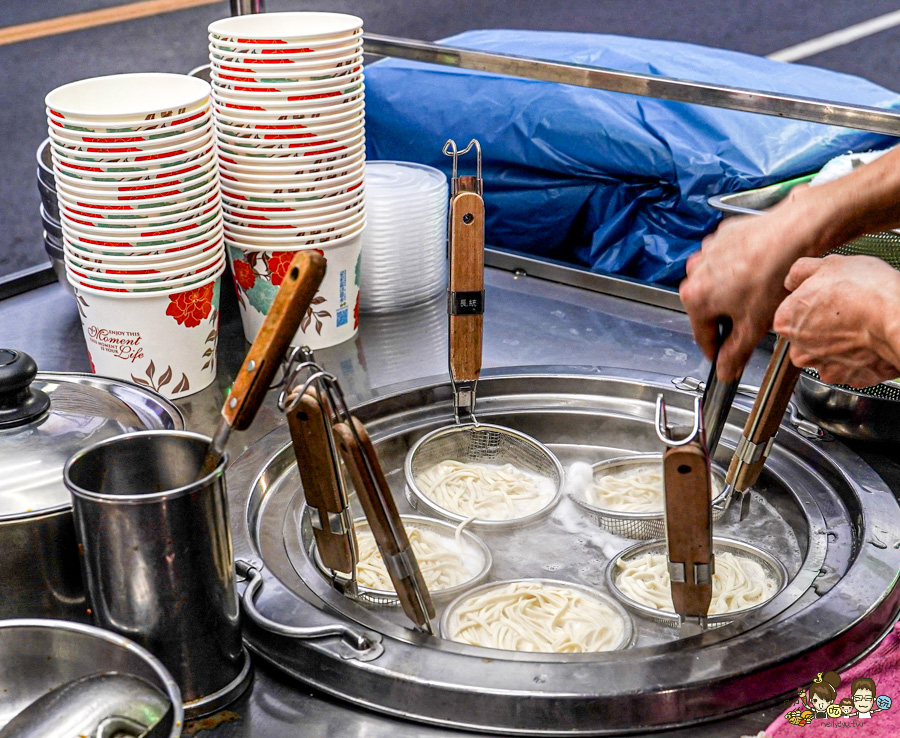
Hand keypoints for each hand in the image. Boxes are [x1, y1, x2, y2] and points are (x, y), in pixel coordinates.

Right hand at [680, 187, 829, 380]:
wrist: (794, 233)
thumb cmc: (773, 274)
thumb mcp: (754, 326)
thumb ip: (735, 353)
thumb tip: (725, 370)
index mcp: (694, 297)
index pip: (703, 336)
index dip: (718, 351)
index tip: (727, 356)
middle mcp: (694, 273)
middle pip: (709, 308)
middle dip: (728, 317)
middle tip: (753, 321)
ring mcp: (708, 252)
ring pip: (717, 284)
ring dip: (733, 293)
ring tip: (760, 293)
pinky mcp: (724, 237)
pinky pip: (727, 262)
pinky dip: (739, 270)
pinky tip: (760, 272)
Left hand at [773, 254, 899, 386]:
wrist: (899, 318)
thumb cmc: (866, 291)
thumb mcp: (829, 265)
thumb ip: (801, 271)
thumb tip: (794, 277)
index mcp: (786, 321)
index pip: (791, 312)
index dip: (812, 302)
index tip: (827, 298)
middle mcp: (799, 349)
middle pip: (806, 336)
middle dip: (822, 325)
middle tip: (846, 311)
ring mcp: (823, 367)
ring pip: (826, 353)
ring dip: (839, 343)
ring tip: (860, 325)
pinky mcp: (847, 379)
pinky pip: (849, 367)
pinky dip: (857, 357)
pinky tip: (868, 341)